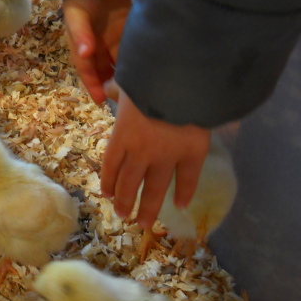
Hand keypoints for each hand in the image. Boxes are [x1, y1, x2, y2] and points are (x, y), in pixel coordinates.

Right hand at [62, 0, 130, 103]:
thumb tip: (85, 53)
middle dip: (110, 85)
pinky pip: (131, 49)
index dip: (93, 84)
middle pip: (104, 70)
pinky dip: (137, 59)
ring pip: (119, 62)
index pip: (87, 68)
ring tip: (136, 91)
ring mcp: (112, 38)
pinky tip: (146, 70)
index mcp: (82, 44)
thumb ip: (81, 33)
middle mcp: (97, 45)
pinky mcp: (126, 30)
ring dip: (125, 75)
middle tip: (122, 101)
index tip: (101, 100)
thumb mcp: (76, 14)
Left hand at [101, 88, 210, 228]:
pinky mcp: (192, 154)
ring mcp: (167, 156)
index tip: (108, 194)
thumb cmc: (149, 78)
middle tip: (123, 215)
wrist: (182, 80)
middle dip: (125, 201)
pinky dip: (185, 193)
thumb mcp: (127, 82)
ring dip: (149, 208)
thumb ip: (117, 89)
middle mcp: (141, 151)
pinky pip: (188, 179)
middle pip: (129, 182)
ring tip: (144, 223)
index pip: (111, 164)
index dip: (109, 181)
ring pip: (155, 189)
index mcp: (122, 135)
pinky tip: (181, 206)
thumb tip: (108, 86)